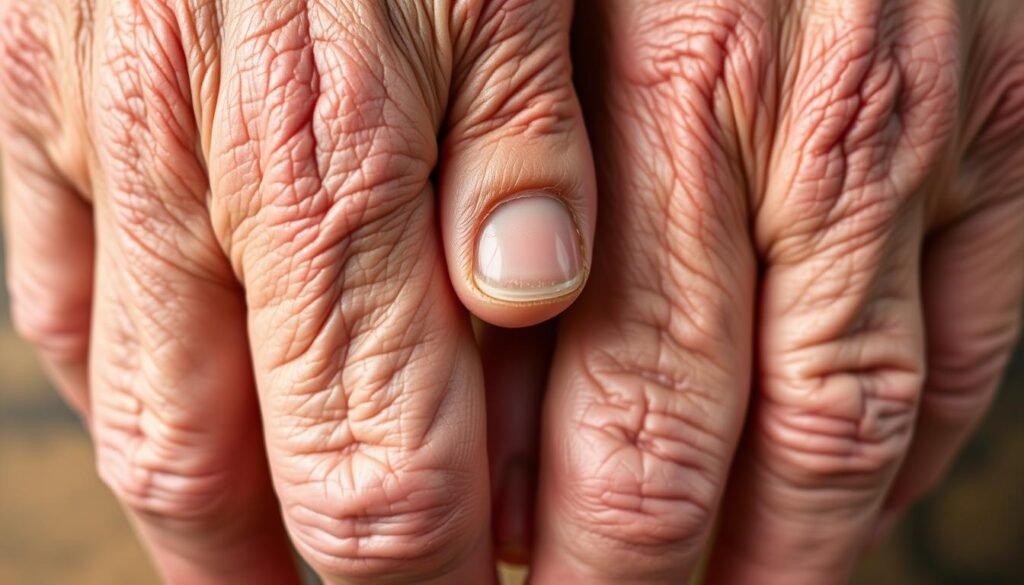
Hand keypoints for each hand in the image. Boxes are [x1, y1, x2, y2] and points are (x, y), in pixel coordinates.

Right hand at [0, 2, 595, 582]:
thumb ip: (523, 142)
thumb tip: (529, 294)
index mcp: (333, 159)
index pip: (378, 466)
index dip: (426, 573)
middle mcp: (193, 173)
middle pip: (221, 476)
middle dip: (291, 579)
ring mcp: (94, 141)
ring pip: (125, 409)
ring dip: (198, 517)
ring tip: (263, 562)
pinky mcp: (35, 98)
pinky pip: (48, 298)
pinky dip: (112, 391)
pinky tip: (181, 421)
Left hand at [526, 1, 1023, 582]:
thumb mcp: (553, 26)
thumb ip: (509, 209)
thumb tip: (493, 425)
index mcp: (671, 86)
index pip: (628, 407)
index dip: (582, 547)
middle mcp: (814, 124)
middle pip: (748, 438)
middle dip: (667, 567)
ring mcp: (932, 132)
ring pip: (864, 420)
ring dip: (791, 542)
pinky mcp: (1013, 122)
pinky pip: (972, 348)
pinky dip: (907, 455)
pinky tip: (843, 497)